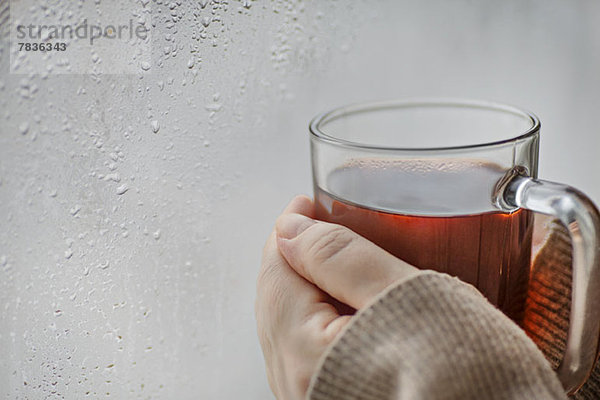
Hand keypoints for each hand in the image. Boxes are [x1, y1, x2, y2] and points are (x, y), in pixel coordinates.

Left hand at [255, 195, 419, 399]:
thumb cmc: (466, 376)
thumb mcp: (407, 297)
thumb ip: (341, 258)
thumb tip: (291, 228)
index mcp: (303, 354)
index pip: (275, 270)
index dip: (290, 227)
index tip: (309, 202)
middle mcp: (297, 383)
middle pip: (275, 299)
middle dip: (295, 254)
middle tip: (320, 222)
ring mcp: (311, 396)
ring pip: (288, 325)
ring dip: (305, 283)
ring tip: (332, 256)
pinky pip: (306, 349)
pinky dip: (318, 314)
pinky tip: (342, 303)